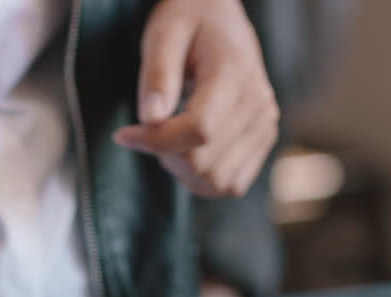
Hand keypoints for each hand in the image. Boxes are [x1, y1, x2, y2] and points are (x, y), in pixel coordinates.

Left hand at [112, 0, 278, 197]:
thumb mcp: (164, 33)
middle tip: (146, 132)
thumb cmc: (189, 20)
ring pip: (219, 182)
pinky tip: (187, 151)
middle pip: (206, 163)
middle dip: (165, 156)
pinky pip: (232, 184)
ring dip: (184, 172)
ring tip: (168, 141)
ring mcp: (265, 125)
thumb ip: (158, 75)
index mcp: (235, 74)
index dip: (155, 141)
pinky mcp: (264, 139)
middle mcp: (259, 105)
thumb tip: (151, 119)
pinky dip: (203, 178)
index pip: (199, 131)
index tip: (124, 133)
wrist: (222, 18)